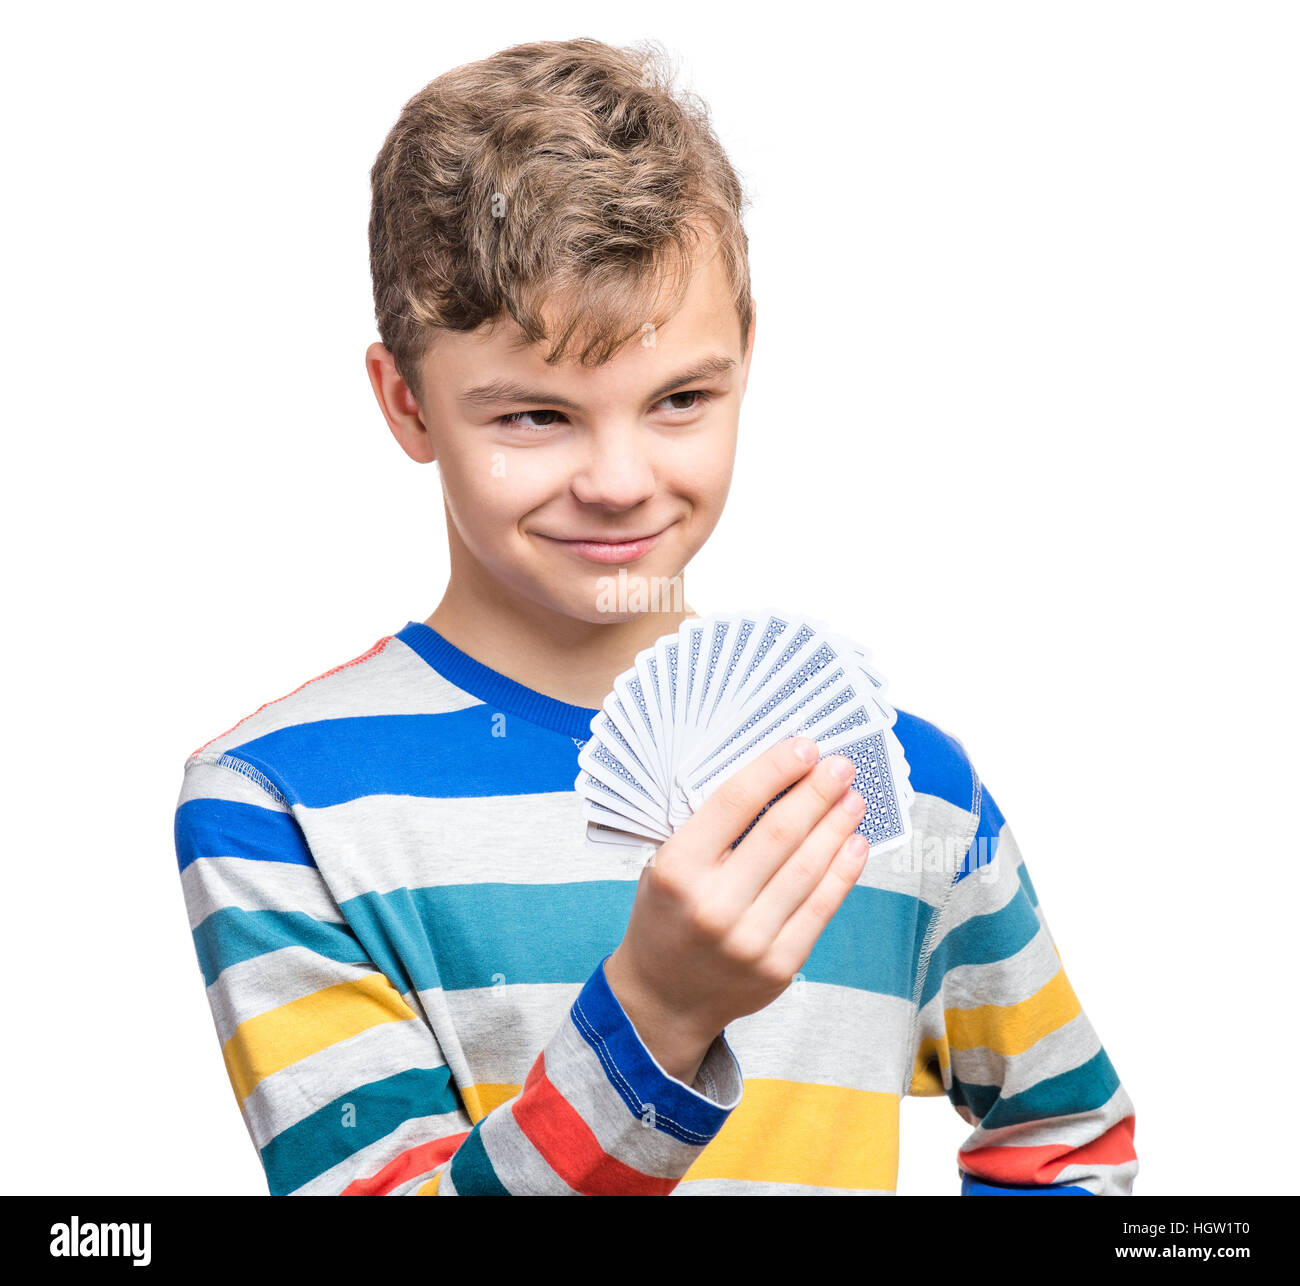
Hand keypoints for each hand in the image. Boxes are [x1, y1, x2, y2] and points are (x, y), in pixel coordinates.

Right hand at [604, 736, 867, 1082]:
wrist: (662, 996)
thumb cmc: (668, 915)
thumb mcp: (667, 864)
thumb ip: (712, 828)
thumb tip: (779, 779)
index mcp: (677, 868)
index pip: (733, 802)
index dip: (774, 769)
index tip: (804, 746)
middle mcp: (712, 904)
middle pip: (779, 833)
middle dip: (817, 792)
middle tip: (842, 767)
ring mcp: (747, 939)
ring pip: (806, 869)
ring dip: (836, 827)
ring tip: (853, 799)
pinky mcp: (777, 966)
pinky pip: (820, 909)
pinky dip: (843, 872)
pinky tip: (854, 844)